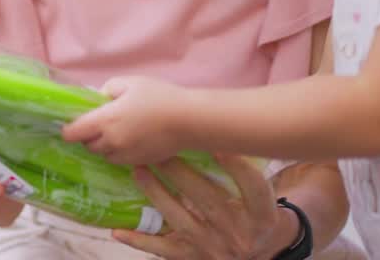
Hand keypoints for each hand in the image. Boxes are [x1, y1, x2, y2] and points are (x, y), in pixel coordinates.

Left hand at [62, 76, 191, 164]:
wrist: (189, 120)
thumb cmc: (159, 96)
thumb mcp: (130, 82)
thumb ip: (107, 89)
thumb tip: (98, 100)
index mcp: (106, 120)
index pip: (73, 132)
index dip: (68, 129)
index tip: (71, 123)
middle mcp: (112, 141)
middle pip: (88, 145)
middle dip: (88, 136)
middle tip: (97, 123)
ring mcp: (125, 155)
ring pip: (104, 154)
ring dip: (103, 145)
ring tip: (116, 130)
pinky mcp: (139, 162)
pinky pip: (119, 160)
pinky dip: (118, 152)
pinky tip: (130, 138)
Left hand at [112, 155, 295, 259]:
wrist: (256, 255)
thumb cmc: (253, 216)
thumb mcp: (261, 201)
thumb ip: (243, 175)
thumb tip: (220, 132)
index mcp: (261, 215)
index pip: (254, 189)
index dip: (238, 168)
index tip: (219, 146)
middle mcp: (238, 234)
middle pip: (209, 201)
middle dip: (182, 174)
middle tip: (160, 150)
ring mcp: (212, 248)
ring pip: (181, 220)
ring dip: (157, 195)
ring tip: (138, 171)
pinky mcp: (191, 258)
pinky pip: (163, 249)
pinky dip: (140, 240)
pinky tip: (118, 229)